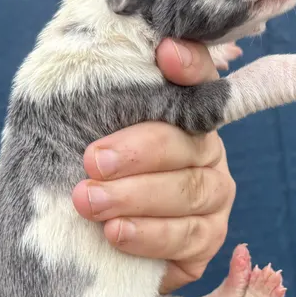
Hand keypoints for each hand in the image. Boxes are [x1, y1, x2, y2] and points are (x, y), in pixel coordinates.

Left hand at [72, 39, 236, 293]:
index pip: (200, 78)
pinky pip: (187, 236)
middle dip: (138, 152)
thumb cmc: (94, 178)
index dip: (190, 65)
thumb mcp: (88, 135)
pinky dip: (149, 235)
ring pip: (189, 192)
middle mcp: (207, 152)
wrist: (96, 242)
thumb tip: (81, 71)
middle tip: (92, 161)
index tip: (165, 54)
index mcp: (186, 115)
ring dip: (136, 197)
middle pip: (187, 144)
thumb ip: (95, 105)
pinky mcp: (209, 239)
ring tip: (91, 203)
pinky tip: (116, 233)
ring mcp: (214, 197)